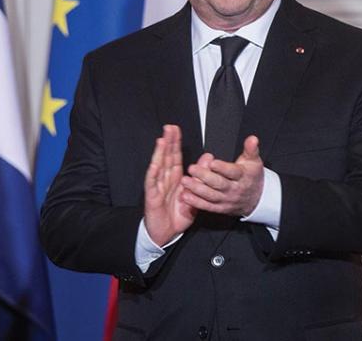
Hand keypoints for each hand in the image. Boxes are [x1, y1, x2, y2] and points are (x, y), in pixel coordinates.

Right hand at [144, 125, 196, 245]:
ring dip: (160, 153)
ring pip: (158, 166)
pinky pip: (153, 183)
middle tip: (170, 127)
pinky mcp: (152, 197)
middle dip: (168, 142)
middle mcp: (165, 180)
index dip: (175, 143)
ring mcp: (157, 187)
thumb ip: (201, 178)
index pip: (175, 157)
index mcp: (175, 179)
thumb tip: (209, 158)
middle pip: (166, 157)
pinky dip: (153, 172)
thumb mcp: (194, 196)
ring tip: (162, 140)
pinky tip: (155, 163)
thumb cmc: (177, 215)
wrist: (166, 233)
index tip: (176, 129)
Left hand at [180, 135, 263, 215]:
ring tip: (185, 181)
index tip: (212, 162)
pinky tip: (185, 196)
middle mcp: (234, 189)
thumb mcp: (253, 161)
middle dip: (205, 176)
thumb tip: (252, 139)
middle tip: (192, 169)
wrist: (257, 199)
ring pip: (211, 195)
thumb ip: (250, 149)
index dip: (222, 168)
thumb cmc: (251, 177)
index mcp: (242, 176)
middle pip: (219, 183)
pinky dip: (196, 202)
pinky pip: (207, 206)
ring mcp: (226, 200)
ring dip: (197, 189)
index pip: (233, 172)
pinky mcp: (220, 208)